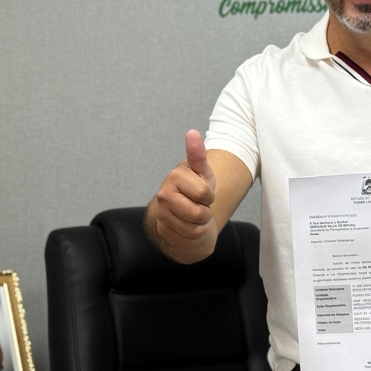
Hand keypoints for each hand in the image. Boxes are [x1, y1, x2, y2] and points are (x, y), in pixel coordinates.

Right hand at [147, 130, 218, 259]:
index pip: (203, 193)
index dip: (209, 195)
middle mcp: (164, 194)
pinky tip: (188, 225)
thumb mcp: (202, 172)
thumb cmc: (195, 189)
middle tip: (199, 205)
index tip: (203, 192)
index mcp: (175, 177)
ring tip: (194, 214)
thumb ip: (198, 154)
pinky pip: (190, 238)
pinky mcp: (163, 230)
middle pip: (199, 213)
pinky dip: (195, 234)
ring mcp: (162, 214)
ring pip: (195, 227)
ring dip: (201, 223)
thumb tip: (192, 132)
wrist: (182, 213)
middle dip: (205, 211)